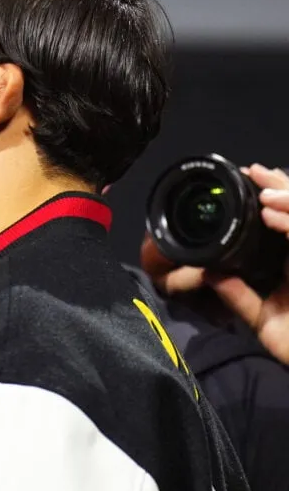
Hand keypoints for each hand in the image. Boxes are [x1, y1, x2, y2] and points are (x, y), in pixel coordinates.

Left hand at [142, 163, 288, 364]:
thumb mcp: (262, 318)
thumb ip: (239, 296)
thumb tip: (210, 273)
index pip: (288, 220)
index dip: (276, 197)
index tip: (250, 180)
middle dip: (282, 187)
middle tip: (255, 172)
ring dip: (288, 199)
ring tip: (263, 191)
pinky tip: (271, 218)